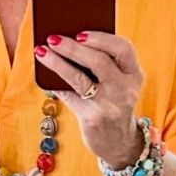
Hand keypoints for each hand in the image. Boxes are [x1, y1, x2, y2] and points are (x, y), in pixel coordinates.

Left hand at [35, 30, 144, 168]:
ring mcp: (109, 105)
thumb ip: (106, 63)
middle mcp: (125, 90)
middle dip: (73, 48)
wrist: (118, 142)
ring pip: (80, 79)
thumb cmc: (114, 102)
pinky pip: (69, 95)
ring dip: (58, 63)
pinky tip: (44, 74)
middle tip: (53, 38)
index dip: (102, 38)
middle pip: (100, 62)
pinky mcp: (92, 118)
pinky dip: (55, 83)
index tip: (81, 33)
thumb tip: (69, 39)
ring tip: (42, 51)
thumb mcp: (120, 83)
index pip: (123, 49)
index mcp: (134, 75)